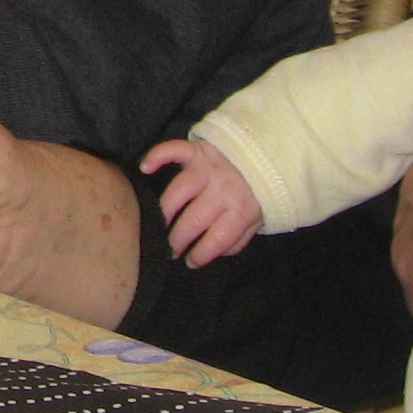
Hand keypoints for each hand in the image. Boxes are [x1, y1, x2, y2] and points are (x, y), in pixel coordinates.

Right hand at [141, 137, 262, 267]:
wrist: (267, 153)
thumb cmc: (256, 192)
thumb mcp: (258, 220)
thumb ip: (239, 238)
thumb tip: (215, 252)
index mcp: (242, 209)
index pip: (218, 238)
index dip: (201, 254)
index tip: (190, 262)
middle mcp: (224, 189)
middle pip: (195, 219)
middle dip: (178, 239)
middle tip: (169, 249)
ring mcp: (209, 168)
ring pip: (179, 191)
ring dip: (165, 211)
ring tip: (157, 225)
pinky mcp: (198, 149)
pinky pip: (175, 150)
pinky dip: (158, 156)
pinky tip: (145, 169)